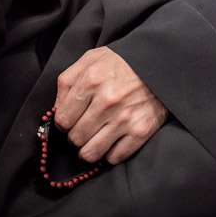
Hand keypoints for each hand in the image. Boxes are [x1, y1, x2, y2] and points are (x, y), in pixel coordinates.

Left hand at [53, 47, 167, 164]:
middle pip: (75, 138)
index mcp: (91, 80)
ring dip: (90, 148)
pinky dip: (111, 152)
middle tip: (85, 126)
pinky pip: (113, 158)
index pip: (62, 119)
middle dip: (76, 134)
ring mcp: (124, 118)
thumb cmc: (121, 62)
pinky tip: (114, 138)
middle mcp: (107, 101)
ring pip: (90, 153)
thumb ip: (67, 81)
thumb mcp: (91, 59)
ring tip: (95, 136)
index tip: (71, 119)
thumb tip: (56, 110)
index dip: (63, 122)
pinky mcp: (140, 132)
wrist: (159, 64)